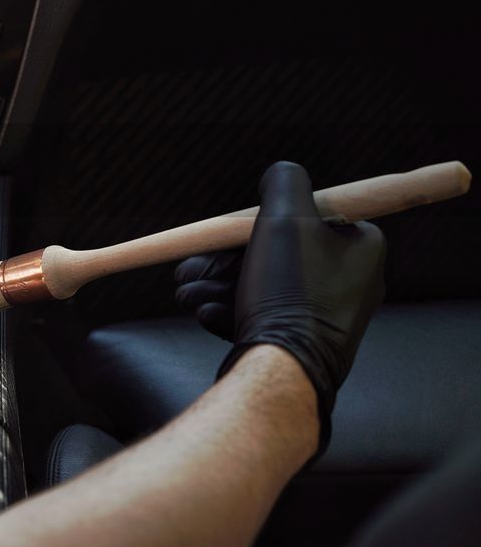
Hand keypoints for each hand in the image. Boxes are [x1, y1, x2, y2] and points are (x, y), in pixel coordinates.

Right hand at [175, 162, 386, 455]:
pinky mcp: (302, 343)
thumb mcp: (287, 218)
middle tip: (188, 269)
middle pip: (273, 255)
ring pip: (261, 286)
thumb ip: (284, 181)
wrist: (283, 371)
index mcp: (361, 248)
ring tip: (187, 294)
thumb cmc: (290, 295)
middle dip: (222, 261)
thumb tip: (280, 175)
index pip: (301, 219)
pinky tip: (206, 314)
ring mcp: (325, 317)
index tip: (221, 237)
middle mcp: (349, 282)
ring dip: (217, 286)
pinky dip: (231, 312)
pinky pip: (263, 317)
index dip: (253, 225)